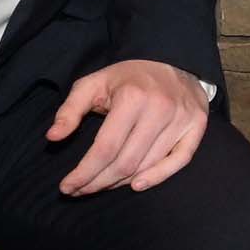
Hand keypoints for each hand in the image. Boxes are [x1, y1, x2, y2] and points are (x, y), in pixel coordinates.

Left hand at [49, 60, 211, 194]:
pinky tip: (137, 185)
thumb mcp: (93, 84)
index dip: (84, 173)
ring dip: (120, 182)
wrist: (172, 59)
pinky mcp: (196, 126)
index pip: (105, 149)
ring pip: (147, 165)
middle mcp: (159, 110)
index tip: (67, 186)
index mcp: (132, 98)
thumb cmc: (127, 77)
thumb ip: (70, 110)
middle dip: (98, 182)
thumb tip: (53, 137)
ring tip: (101, 185)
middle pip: (125, 162)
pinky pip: (179, 161)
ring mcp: (181, 119)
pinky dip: (158, 177)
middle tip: (80, 190)